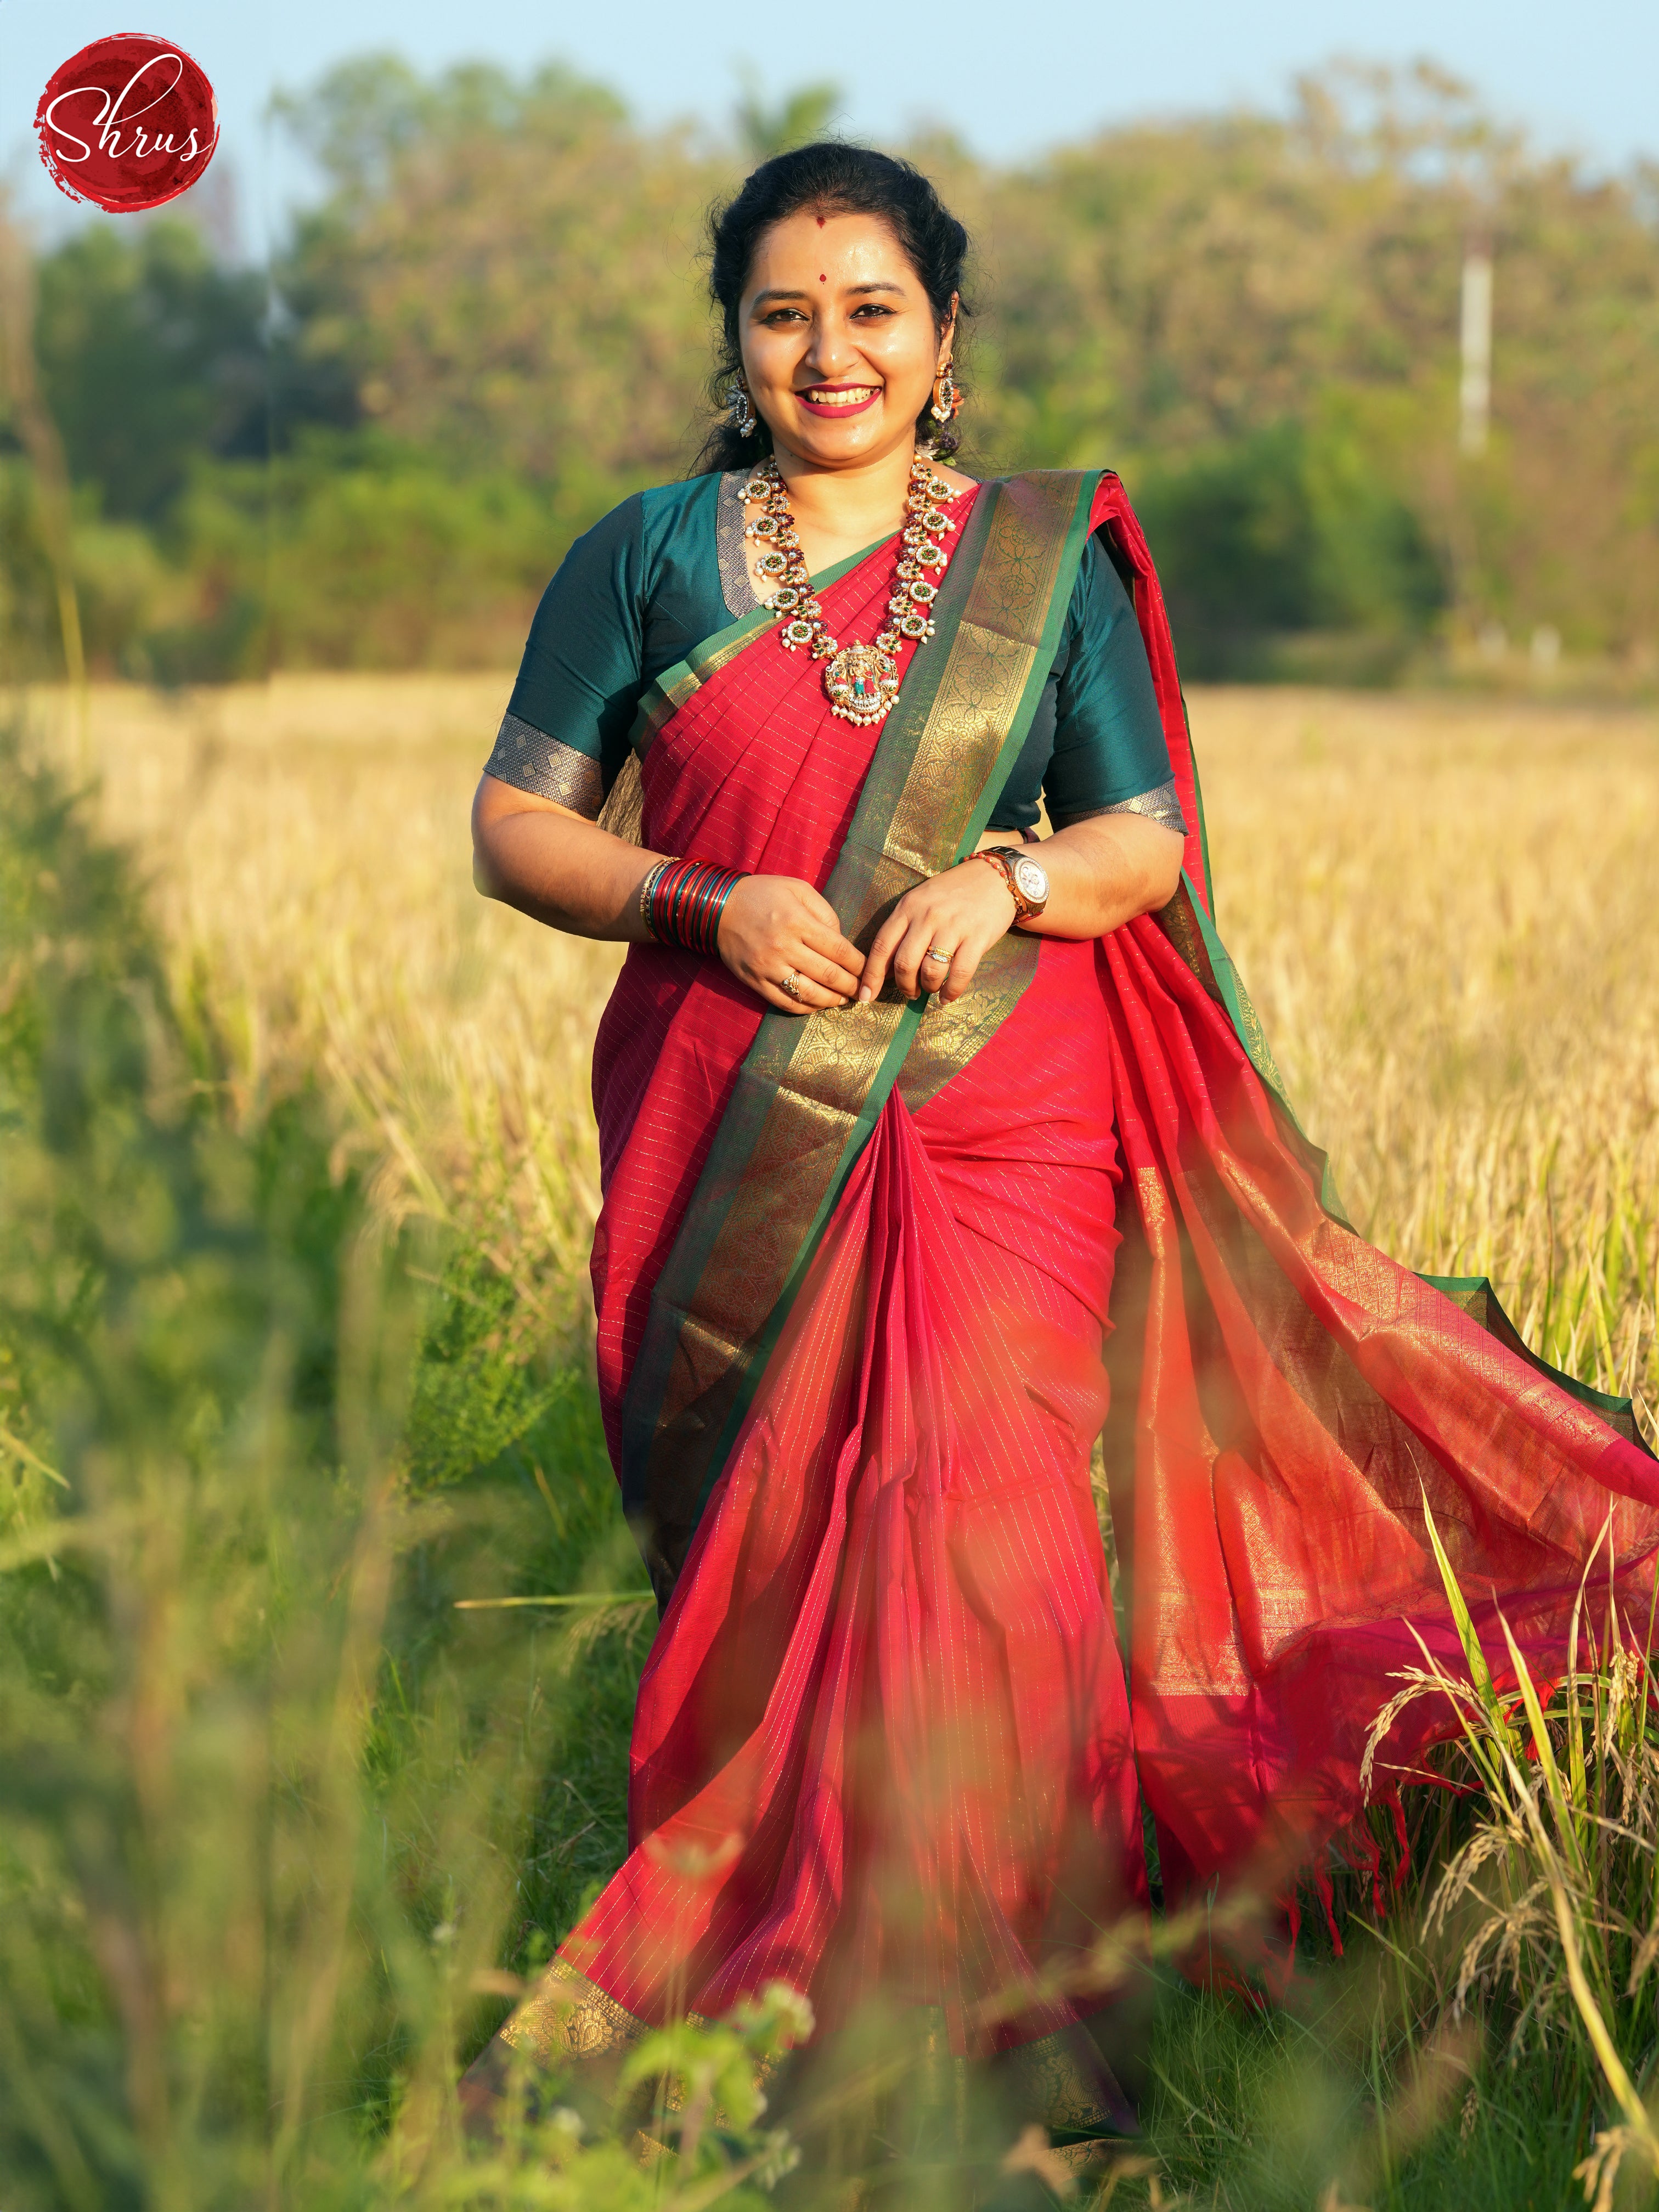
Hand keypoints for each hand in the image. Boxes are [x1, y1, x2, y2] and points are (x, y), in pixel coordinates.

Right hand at [716, 874, 865, 1015]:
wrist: (719, 907)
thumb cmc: (763, 895)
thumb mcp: (798, 889)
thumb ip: (825, 912)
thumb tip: (841, 942)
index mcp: (798, 922)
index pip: (839, 950)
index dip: (859, 964)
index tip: (868, 970)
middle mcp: (784, 947)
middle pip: (828, 975)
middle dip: (851, 985)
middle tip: (862, 990)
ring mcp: (768, 967)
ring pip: (809, 994)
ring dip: (831, 1000)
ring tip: (843, 999)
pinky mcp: (755, 981)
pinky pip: (785, 1002)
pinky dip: (806, 1008)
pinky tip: (818, 1004)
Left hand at [857, 855, 1017, 1004]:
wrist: (995, 876)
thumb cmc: (954, 892)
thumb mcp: (921, 900)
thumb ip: (903, 928)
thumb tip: (887, 968)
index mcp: (908, 906)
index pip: (882, 946)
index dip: (871, 976)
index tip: (864, 996)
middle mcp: (927, 916)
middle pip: (904, 964)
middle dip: (904, 986)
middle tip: (910, 992)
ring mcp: (953, 926)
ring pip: (930, 971)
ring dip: (928, 988)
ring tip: (931, 989)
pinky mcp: (977, 937)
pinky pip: (960, 974)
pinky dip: (951, 992)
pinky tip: (948, 997)